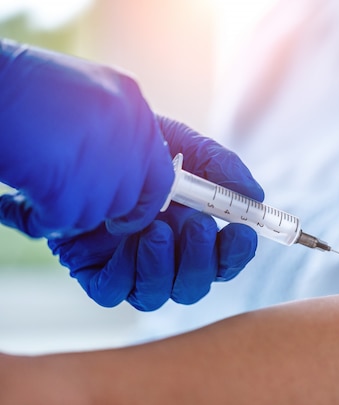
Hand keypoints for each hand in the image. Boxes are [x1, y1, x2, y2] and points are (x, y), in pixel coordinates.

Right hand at [0, 39, 172, 237]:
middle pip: (127, 198)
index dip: (142, 198)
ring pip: (95, 214)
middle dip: (96, 206)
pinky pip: (59, 223)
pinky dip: (31, 219)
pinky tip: (9, 204)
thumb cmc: (23, 85)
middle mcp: (129, 134)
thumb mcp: (87, 93)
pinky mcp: (70, 190)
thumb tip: (122, 174)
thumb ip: (115, 130)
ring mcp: (104, 163)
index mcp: (134, 107)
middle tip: (65, 202)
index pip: (160, 173)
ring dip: (63, 210)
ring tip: (30, 191)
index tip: (126, 213)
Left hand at [47, 117, 263, 310]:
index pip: (222, 260)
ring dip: (164, 266)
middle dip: (201, 262)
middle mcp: (164, 254)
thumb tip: (254, 196)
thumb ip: (221, 168)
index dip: (236, 254)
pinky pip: (114, 291)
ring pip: (157, 295)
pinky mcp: (93, 270)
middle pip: (192, 287)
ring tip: (158, 228)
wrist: (84, 136)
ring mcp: (128, 265)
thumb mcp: (185, 146)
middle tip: (198, 225)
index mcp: (190, 230)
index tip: (243, 231)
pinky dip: (125, 271)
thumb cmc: (139, 142)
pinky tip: (125, 236)